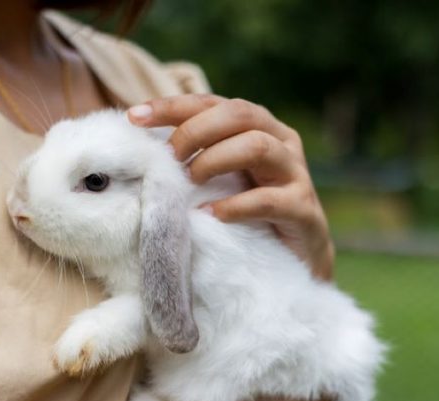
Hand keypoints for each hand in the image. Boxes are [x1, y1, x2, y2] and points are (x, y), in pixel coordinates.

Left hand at [128, 95, 334, 279]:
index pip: (214, 103)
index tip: (135, 117)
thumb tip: (142, 149)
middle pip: (239, 114)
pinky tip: (212, 215)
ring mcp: (297, 174)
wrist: (297, 260)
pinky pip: (269, 200)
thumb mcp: (222, 180)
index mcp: (260, 127)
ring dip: (216, 160)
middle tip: (170, 158)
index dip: (174, 106)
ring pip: (258, 146)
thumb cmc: (250, 214)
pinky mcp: (303, 210)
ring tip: (191, 182)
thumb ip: (196, 160)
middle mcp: (282, 142)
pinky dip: (235, 206)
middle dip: (196, 131)